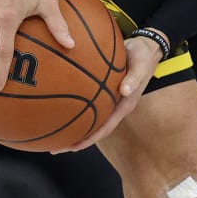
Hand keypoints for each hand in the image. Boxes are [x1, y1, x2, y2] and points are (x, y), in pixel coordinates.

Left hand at [60, 35, 156, 151]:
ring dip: (72, 129)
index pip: (105, 128)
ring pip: (89, 119)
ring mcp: (109, 101)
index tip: (73, 147)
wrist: (144, 48)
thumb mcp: (141, 65)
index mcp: (124, 106)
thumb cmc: (142, 57)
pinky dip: (73, 110)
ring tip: (52, 136)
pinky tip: (58, 108)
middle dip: (75, 140)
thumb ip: (134, 78)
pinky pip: (86, 104)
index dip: (90, 139)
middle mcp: (115, 107)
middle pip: (94, 130)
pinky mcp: (103, 92)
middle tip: (54, 149)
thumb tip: (124, 90)